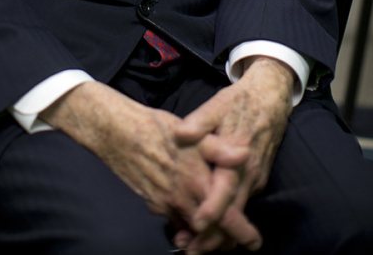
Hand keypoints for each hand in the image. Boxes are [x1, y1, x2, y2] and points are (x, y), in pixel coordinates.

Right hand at [40, 81, 255, 248]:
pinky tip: (188, 221)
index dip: (241, 232)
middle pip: (209, 231)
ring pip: (191, 228)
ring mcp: (165, 203)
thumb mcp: (192, 133)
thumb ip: (219, 148)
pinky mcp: (152, 202)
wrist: (117, 133)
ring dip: (203, 236)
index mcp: (197, 181)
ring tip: (214, 238)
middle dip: (223, 241)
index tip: (254, 243)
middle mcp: (183, 198)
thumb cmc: (157, 128)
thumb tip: (245, 154)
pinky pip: (173, 220)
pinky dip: (184, 226)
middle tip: (236, 244)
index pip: (225, 217)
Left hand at [173, 56, 293, 252]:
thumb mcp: (218, 104)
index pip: (224, 189)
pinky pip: (240, 204)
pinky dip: (226, 219)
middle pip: (232, 212)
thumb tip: (181, 133)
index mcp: (238, 156)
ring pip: (237, 212)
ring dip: (219, 231)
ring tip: (194, 245)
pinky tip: (209, 227)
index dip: (211, 209)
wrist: (270, 99)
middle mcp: (249, 174)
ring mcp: (254, 179)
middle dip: (213, 234)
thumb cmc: (239, 102)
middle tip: (189, 249)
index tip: (196, 224)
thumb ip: (199, 121)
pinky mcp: (254, 180)